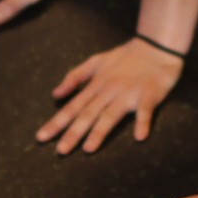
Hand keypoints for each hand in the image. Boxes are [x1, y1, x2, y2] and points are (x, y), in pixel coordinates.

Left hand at [38, 38, 180, 154]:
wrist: (156, 47)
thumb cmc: (126, 57)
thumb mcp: (96, 61)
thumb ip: (75, 76)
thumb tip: (55, 94)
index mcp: (96, 84)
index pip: (73, 106)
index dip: (57, 122)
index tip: (42, 137)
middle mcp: (109, 90)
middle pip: (88, 114)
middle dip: (73, 132)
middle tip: (60, 151)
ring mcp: (129, 93)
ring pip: (111, 114)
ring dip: (100, 131)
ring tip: (88, 148)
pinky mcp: (149, 94)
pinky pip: (146, 110)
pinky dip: (143, 123)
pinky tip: (139, 137)